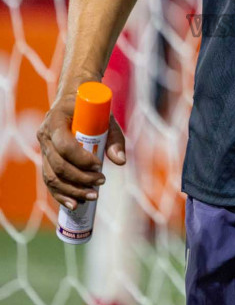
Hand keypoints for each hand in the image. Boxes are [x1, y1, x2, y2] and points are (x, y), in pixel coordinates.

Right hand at [37, 92, 126, 211]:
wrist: (73, 99)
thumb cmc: (92, 108)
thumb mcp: (105, 118)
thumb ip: (114, 138)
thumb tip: (121, 161)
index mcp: (56, 121)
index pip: (64, 145)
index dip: (81, 159)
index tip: (99, 165)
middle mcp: (45, 135)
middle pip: (58, 164)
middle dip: (80, 178)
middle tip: (101, 182)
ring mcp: (43, 148)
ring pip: (52, 176)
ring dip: (72, 190)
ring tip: (92, 196)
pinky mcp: (46, 159)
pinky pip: (50, 180)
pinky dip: (61, 195)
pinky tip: (74, 204)